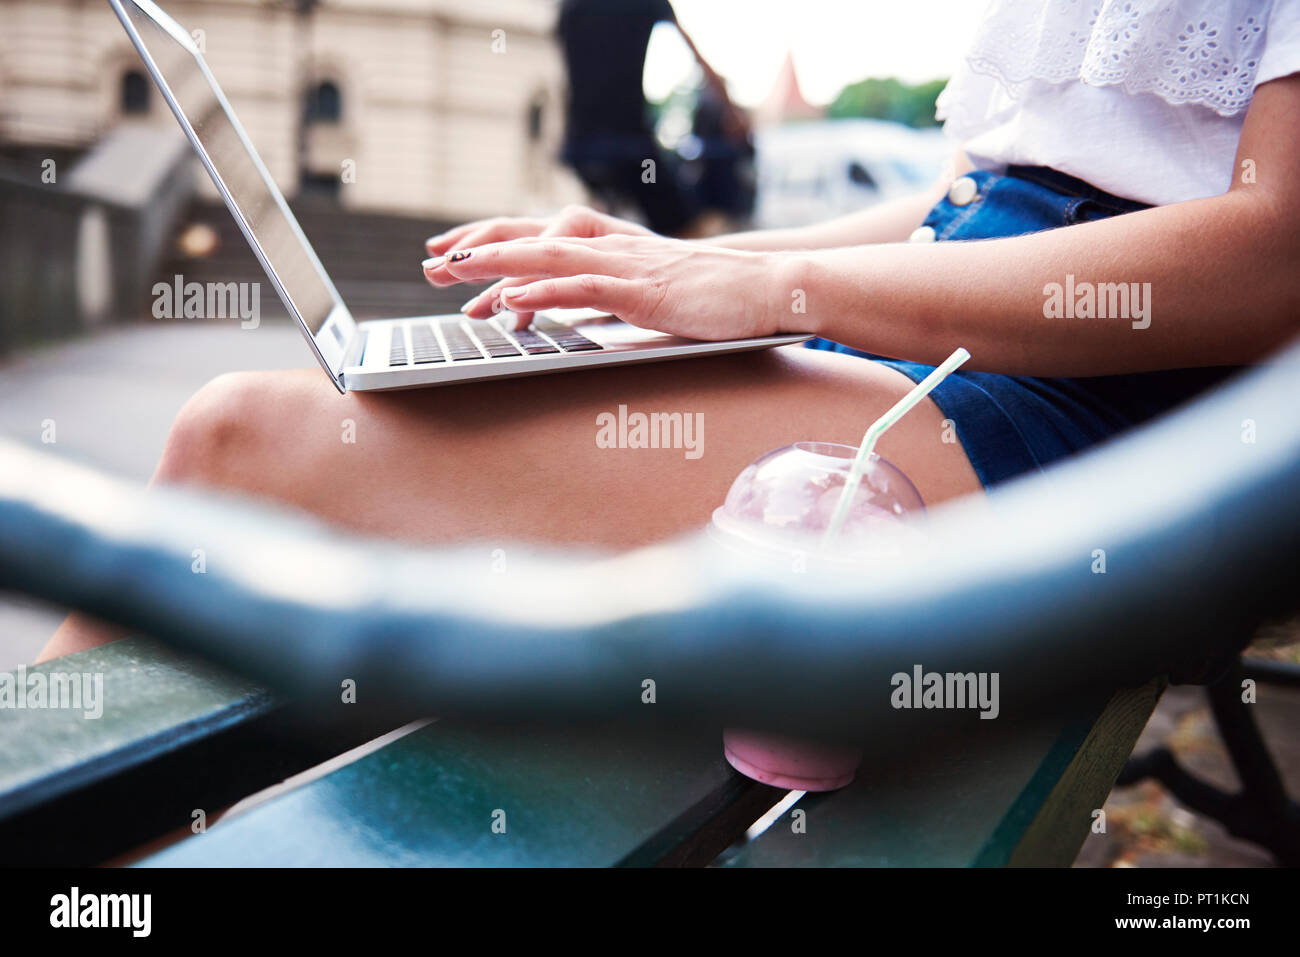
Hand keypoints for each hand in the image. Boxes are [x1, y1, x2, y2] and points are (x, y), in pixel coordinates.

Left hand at [426, 234, 806, 340]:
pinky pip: (585, 287)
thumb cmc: (715, 299)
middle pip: (529, 241)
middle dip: (477, 251)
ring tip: (454, 271)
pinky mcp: (644, 290)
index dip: (492, 245)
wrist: (769, 288)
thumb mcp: (650, 301)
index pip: (537, 241)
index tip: (450, 257)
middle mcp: (610, 249)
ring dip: (498, 263)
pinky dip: (545, 292)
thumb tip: (571, 325)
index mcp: (609, 251)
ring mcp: (626, 267)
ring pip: (548, 257)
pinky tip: (513, 300)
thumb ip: (609, 307)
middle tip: (429, 263)